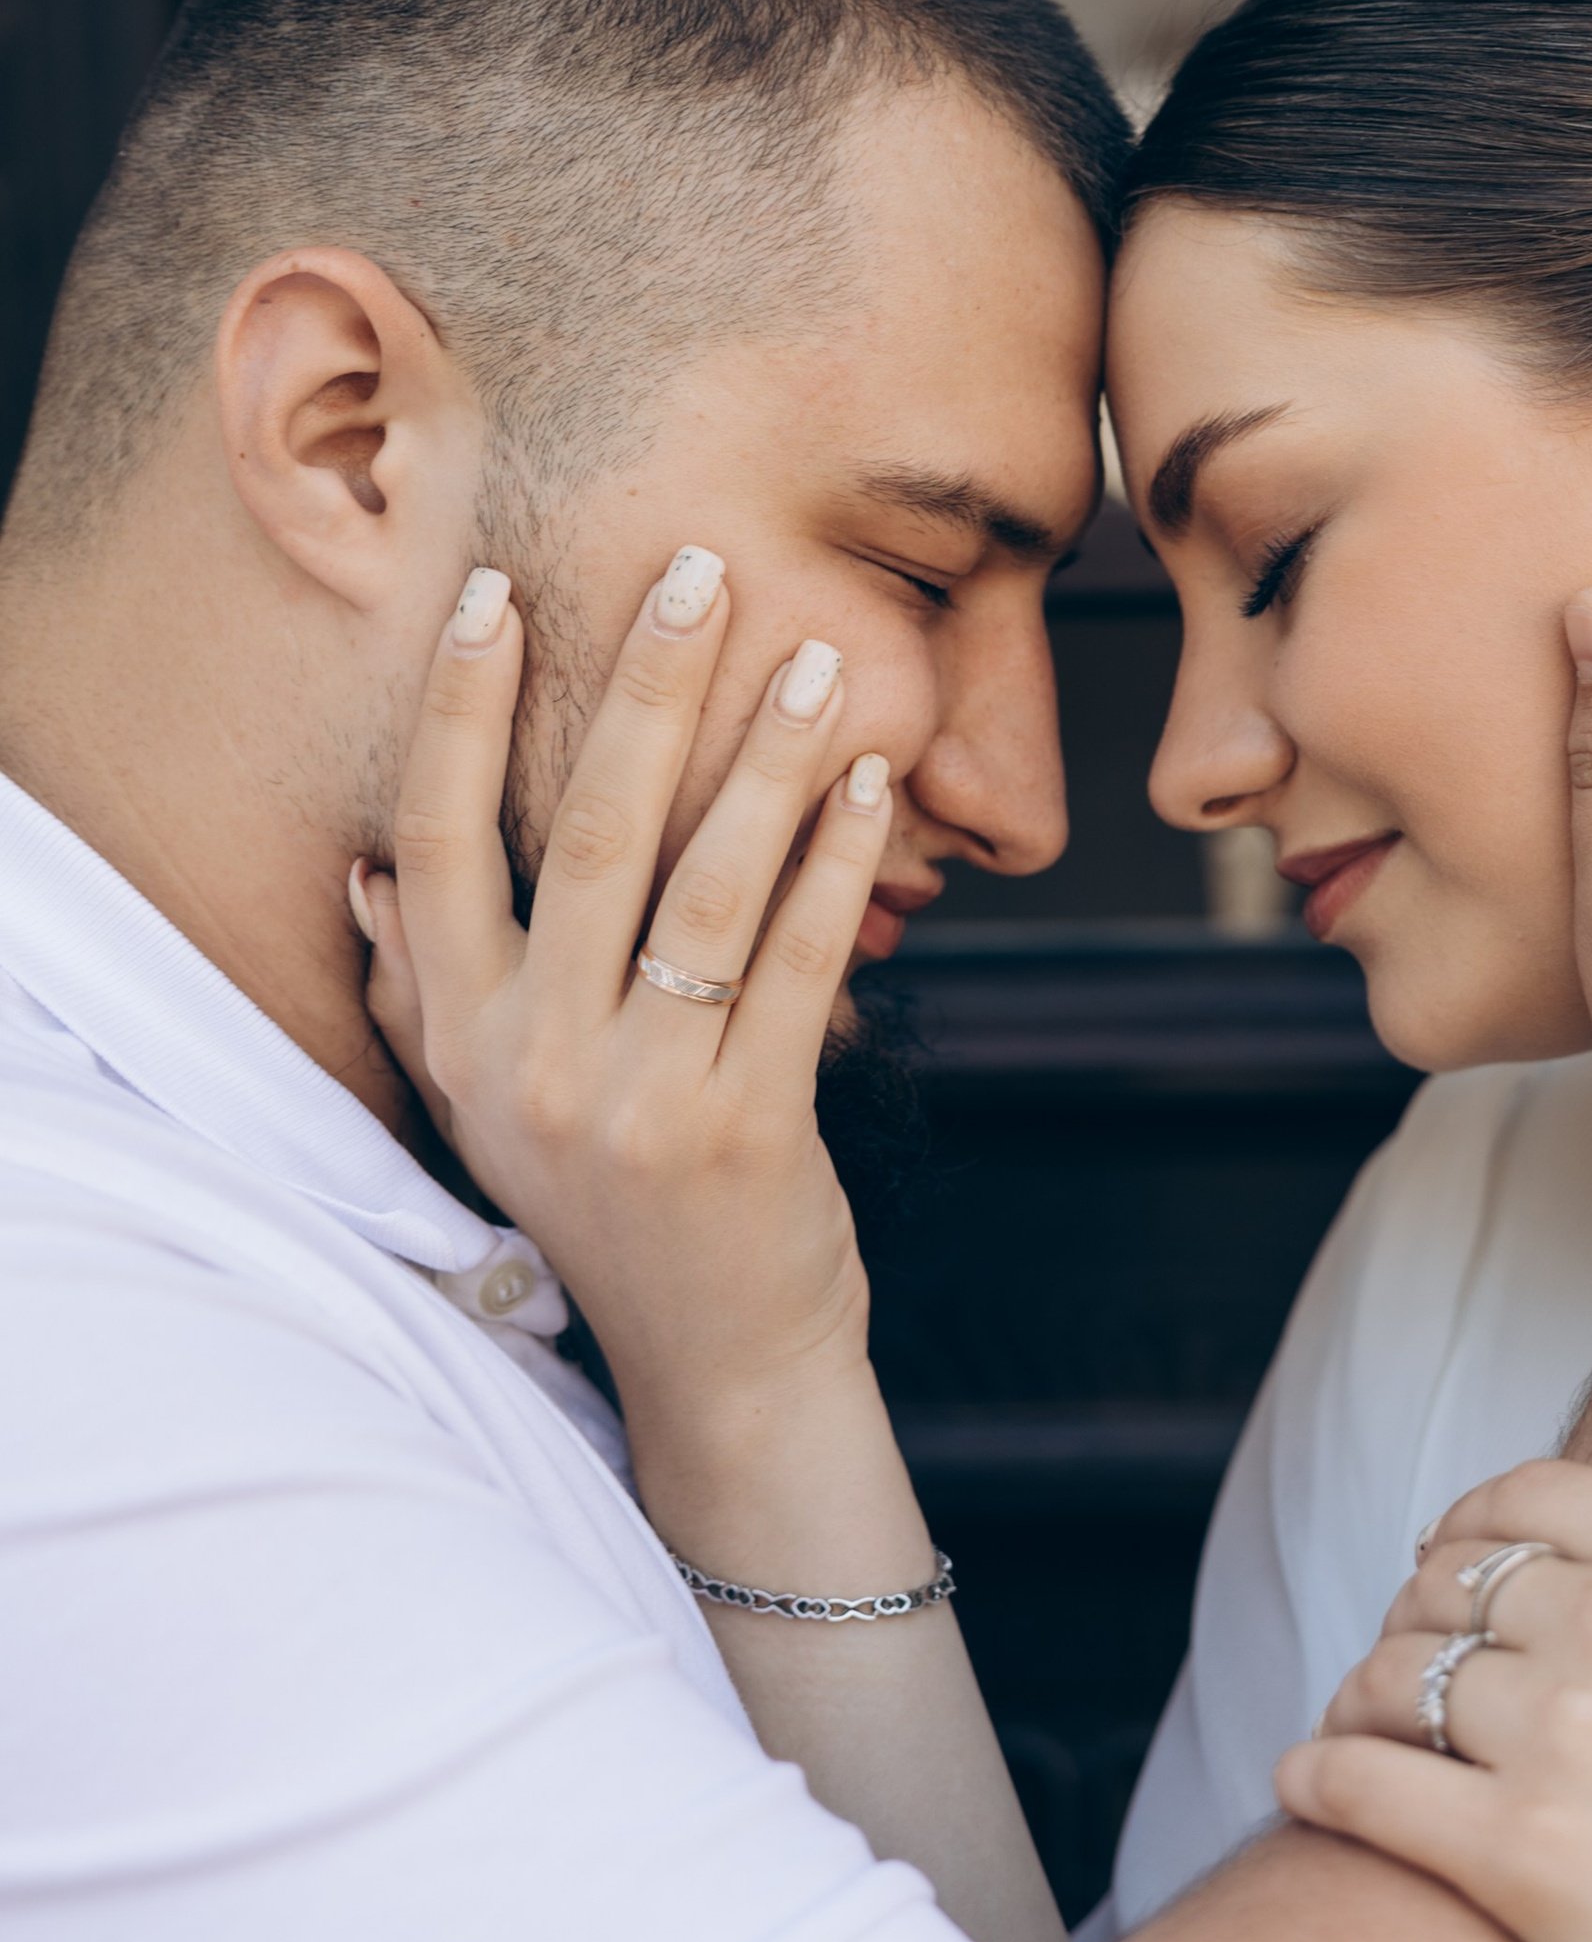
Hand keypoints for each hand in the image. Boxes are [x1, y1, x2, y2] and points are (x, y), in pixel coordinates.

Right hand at [360, 552, 894, 1442]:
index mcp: (463, 1042)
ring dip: (766, 757)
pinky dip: (836, 862)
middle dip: (647, 691)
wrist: (721, 1370)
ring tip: (818, 656)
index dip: (459, 713)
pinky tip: (869, 783)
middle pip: (582, 836)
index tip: (493, 594)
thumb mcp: (497, 1111)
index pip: (437, 842)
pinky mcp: (749, 1133)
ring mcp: (639, 1104)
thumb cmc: (622, 1213)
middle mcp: (533, 1068)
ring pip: (705, 887)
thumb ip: (428, 994)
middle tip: (701, 571)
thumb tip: (372, 870)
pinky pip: (800, 964)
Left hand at [1282, 1397, 1591, 1941]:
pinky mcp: (1515, 1857)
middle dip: (1416, 1617)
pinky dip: (1313, 1776)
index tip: (1449, 1568)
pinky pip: (1353, 1781)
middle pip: (1445, 1584)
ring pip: (1388, 1674)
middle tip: (1414, 1672)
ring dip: (1361, 1699)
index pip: (1524, 1500)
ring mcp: (1562, 1741)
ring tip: (1367, 1736)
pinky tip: (1309, 1787)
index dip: (1470, 1528)